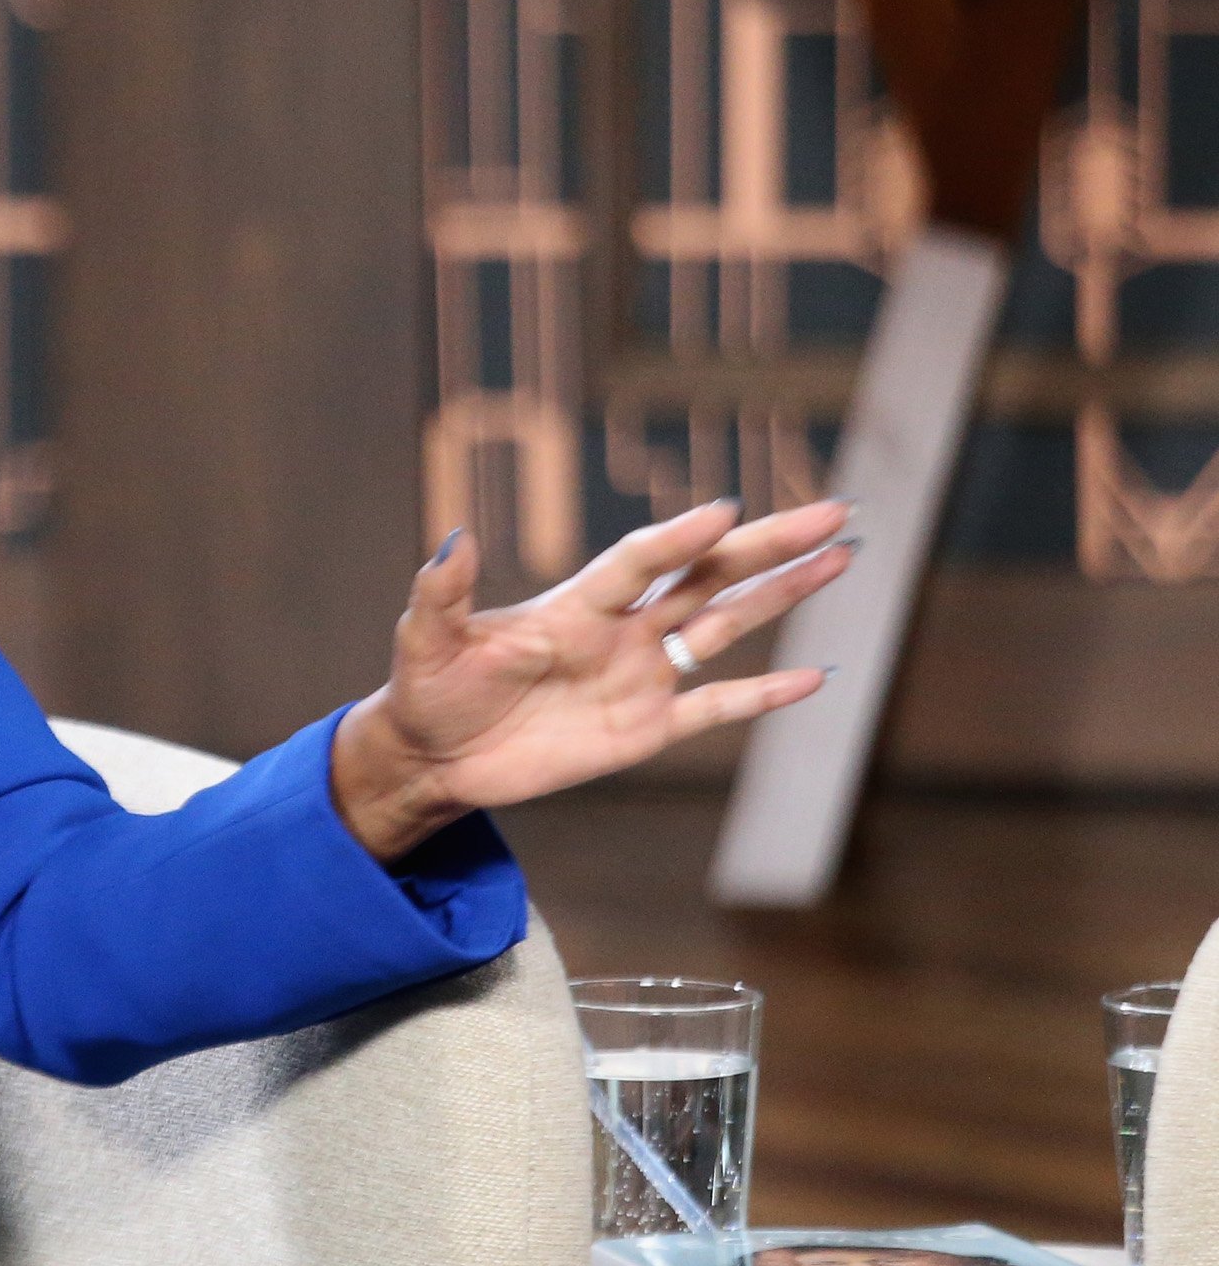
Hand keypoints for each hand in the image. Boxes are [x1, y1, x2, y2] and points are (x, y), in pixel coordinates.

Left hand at [329, 499, 853, 861]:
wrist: (435, 754)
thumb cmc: (429, 688)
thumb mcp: (426, 637)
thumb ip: (442, 590)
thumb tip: (453, 538)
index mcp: (573, 605)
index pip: (640, 562)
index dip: (679, 538)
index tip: (723, 510)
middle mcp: (619, 631)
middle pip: (707, 577)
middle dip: (767, 545)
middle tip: (832, 511)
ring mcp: (639, 677)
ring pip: (725, 626)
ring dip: (781, 595)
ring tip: (839, 558)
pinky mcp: (645, 729)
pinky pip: (715, 707)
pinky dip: (763, 695)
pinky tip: (814, 676)